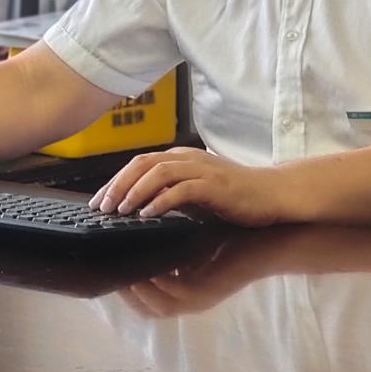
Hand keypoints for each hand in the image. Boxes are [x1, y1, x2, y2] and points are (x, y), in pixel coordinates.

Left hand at [88, 147, 287, 226]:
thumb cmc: (233, 196)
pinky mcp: (215, 185)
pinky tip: (148, 214)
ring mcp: (201, 169)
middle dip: (118, 185)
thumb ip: (168, 194)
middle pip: (142, 164)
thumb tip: (137, 207)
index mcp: (180, 157)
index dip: (115, 181)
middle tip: (102, 207)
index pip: (138, 163)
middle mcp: (187, 158)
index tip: (98, 201)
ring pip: (159, 173)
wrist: (272, 193)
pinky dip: (161, 201)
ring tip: (121, 210)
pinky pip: (181, 189)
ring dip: (135, 191)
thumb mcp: (194, 192)